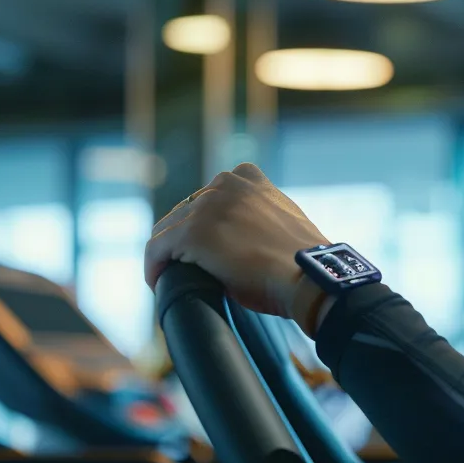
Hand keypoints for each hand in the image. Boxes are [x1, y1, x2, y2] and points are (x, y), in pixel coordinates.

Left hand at [144, 163, 328, 320]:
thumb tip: (242, 236)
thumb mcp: (284, 219)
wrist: (308, 278)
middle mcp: (224, 184)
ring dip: (169, 255)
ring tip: (173, 277)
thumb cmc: (301, 260)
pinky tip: (159, 284)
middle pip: (184, 212)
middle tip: (190, 267)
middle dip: (184, 240)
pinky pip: (156, 251)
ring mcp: (206, 207)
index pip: (209, 197)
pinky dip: (154, 269)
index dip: (205, 224)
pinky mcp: (191, 234)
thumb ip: (258, 214)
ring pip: (167, 231)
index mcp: (247, 178)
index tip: (208, 248)